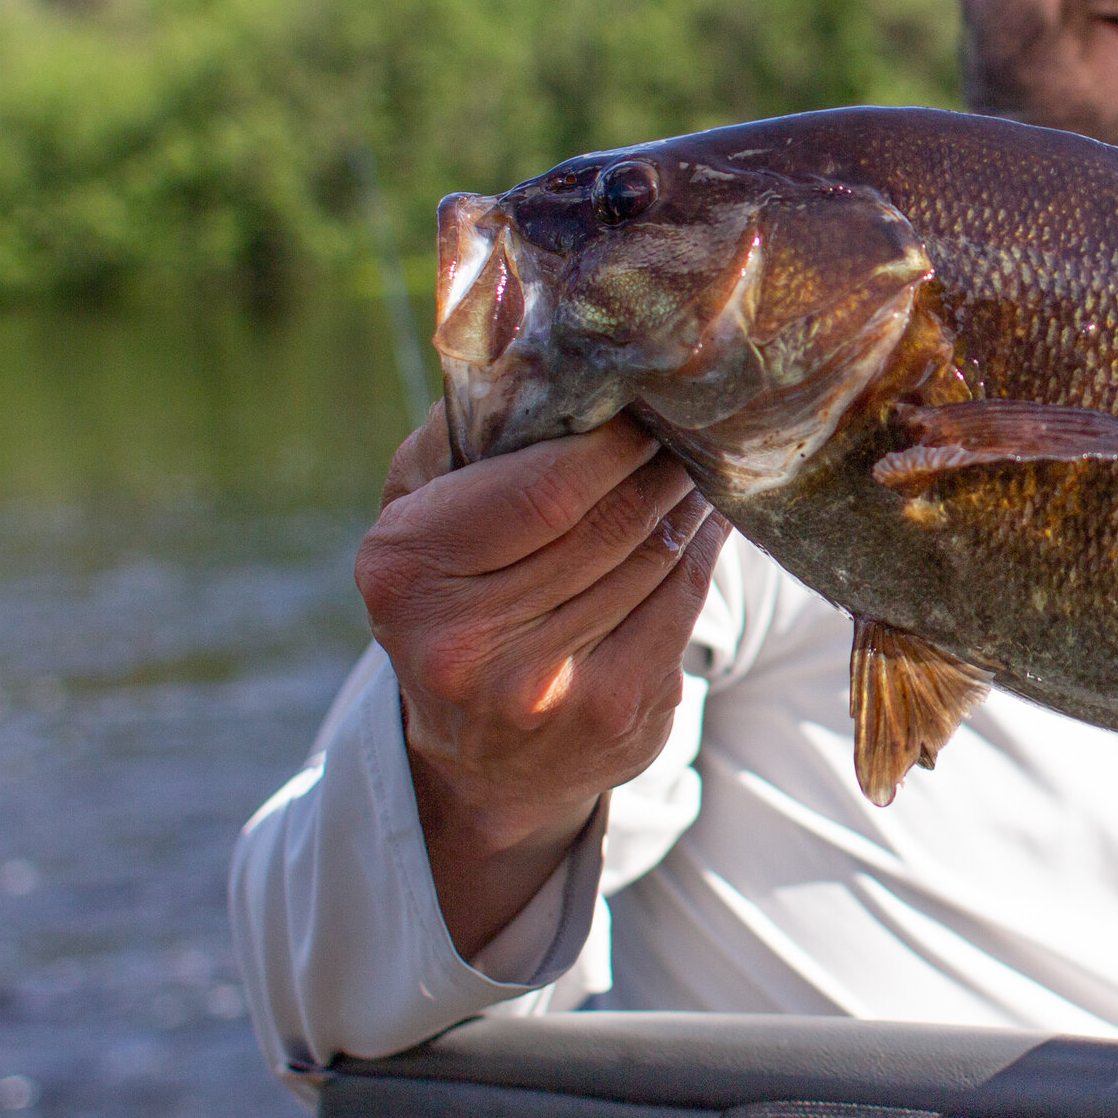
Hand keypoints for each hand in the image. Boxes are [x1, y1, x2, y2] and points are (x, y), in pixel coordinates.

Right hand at [357, 406, 729, 958]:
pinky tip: (711, 520)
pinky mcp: (611, 715)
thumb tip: (528, 354)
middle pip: (607, 522)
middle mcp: (463, 640)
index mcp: (406, 571)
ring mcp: (541, 688)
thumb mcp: (419, 519)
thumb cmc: (453, 602)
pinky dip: (702, 554)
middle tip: (696, 421)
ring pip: (651, 559)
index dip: (611, 442)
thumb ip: (457, 441)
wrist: (480, 763)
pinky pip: (679, 605)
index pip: (542, 489)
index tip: (646, 404)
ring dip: (690, 503)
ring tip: (706, 464)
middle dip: (661, 464)